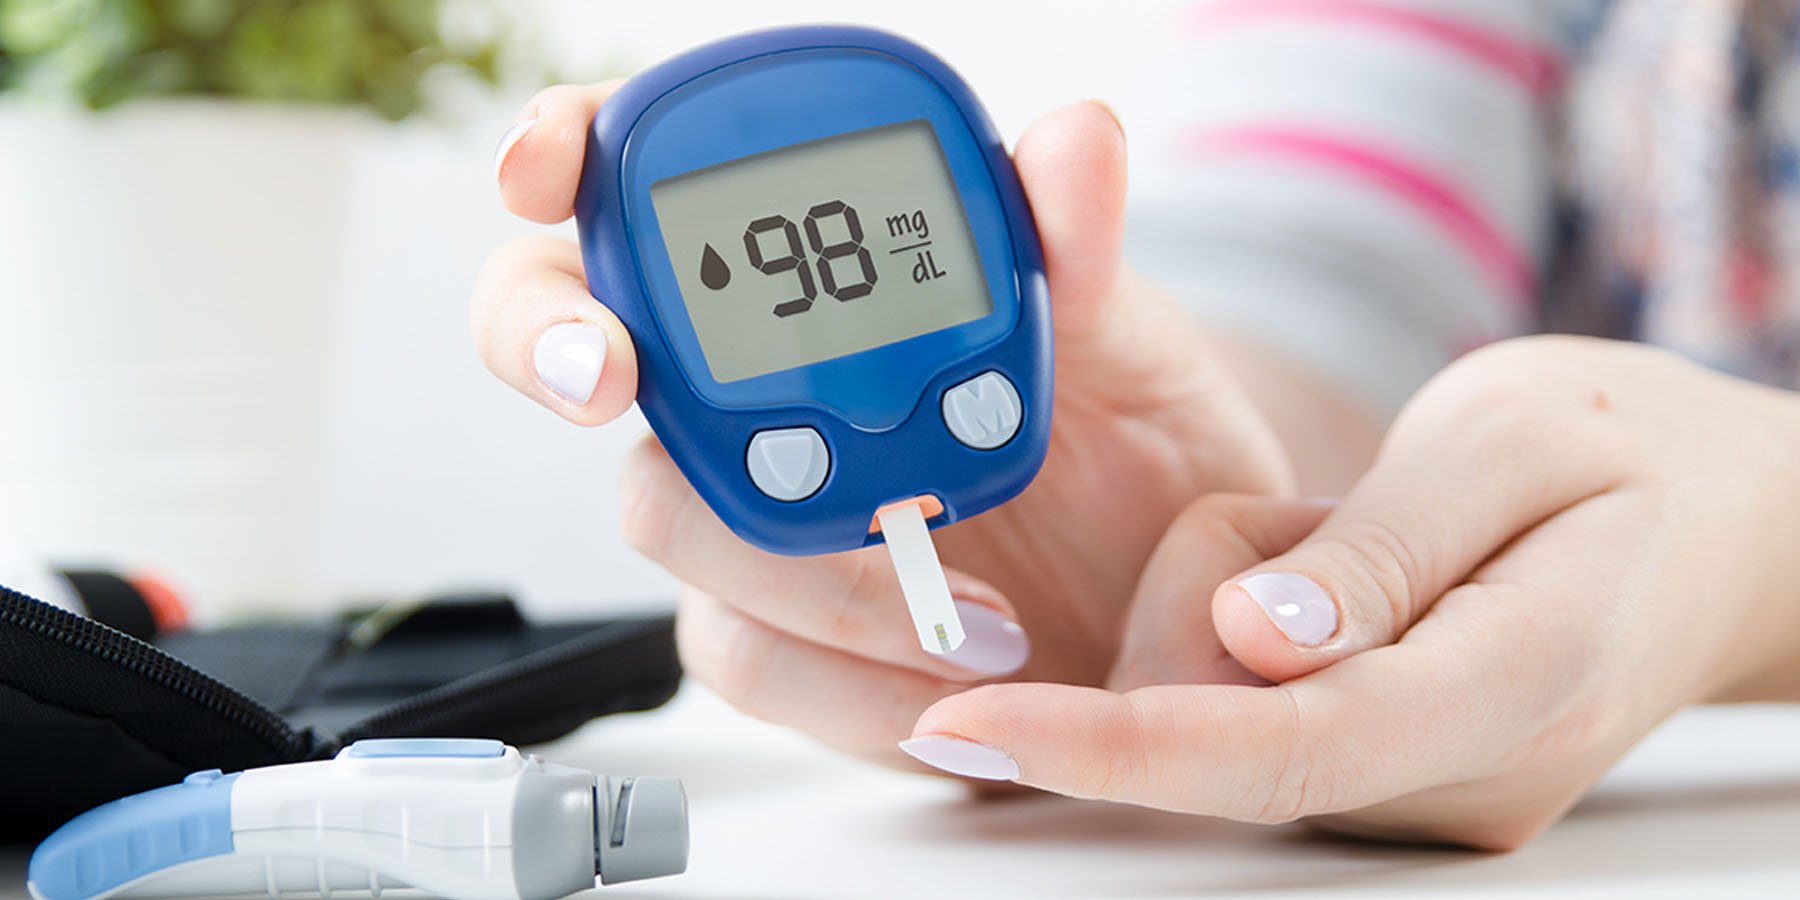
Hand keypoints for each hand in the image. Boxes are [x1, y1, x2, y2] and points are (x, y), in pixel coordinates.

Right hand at [472, 84, 1300, 763]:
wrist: (1159, 594)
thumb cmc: (1122, 438)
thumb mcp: (1118, 332)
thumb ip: (1075, 245)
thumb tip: (1074, 137)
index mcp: (808, 278)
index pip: (644, 185)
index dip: (558, 156)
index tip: (545, 171)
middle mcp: (746, 387)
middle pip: (573, 342)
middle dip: (554, 343)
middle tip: (612, 373)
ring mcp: (747, 511)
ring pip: (664, 518)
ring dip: (802, 565)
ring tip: (969, 609)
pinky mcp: (778, 636)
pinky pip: (748, 657)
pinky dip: (847, 680)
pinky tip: (946, 681)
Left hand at [903, 335, 1799, 847]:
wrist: (1722, 531)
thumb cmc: (1628, 458)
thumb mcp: (1512, 442)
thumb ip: (1377, 551)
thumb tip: (1251, 639)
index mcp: (1513, 682)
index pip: (1277, 749)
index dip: (1109, 745)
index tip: (970, 718)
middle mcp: (1459, 777)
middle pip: (1223, 729)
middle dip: (1190, 607)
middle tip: (1310, 518)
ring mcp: (1424, 796)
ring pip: (1220, 715)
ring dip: (1230, 602)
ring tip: (1357, 536)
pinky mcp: (1386, 782)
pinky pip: (1248, 711)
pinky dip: (1253, 630)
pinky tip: (1342, 582)